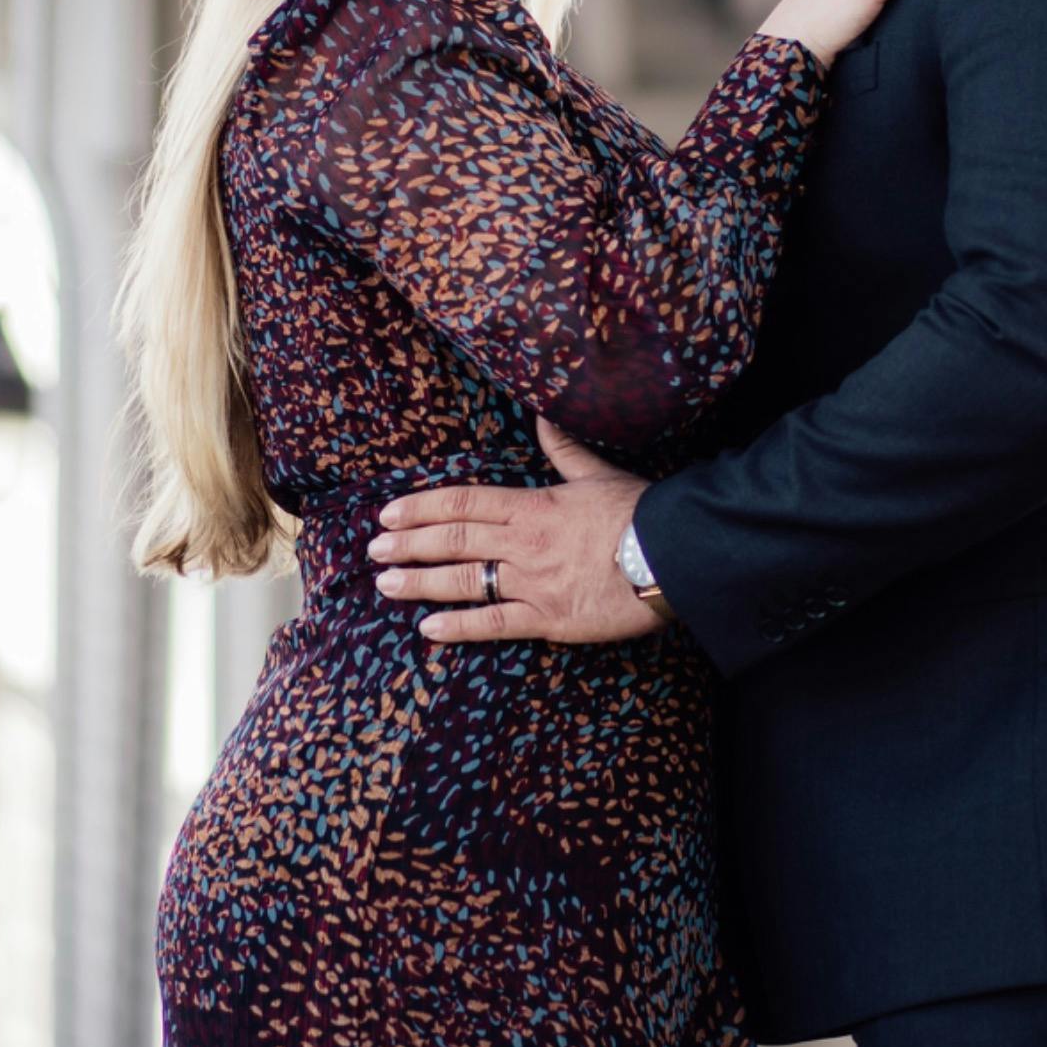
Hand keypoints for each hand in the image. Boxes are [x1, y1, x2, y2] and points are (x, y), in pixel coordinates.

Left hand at [373, 417, 658, 643]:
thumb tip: (544, 417)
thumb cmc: (640, 512)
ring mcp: (532, 583)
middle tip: (374, 549)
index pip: (463, 504)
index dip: (422, 507)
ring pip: (463, 581)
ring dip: (419, 582)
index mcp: (533, 505)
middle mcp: (523, 543)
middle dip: (408, 544)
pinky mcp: (548, 619)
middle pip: (452, 541)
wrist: (673, 556)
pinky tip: (428, 629)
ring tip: (385, 584)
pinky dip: (458, 627)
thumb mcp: (599, 473)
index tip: (389, 512)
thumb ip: (565, 449)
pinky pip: (493, 624)